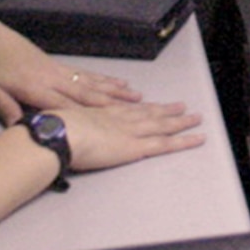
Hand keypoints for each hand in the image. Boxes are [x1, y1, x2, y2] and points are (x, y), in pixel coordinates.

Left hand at [0, 14, 143, 122]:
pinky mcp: (60, 65)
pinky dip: (104, 78)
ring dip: (115, 90)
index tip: (111, 125)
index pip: (65, 106)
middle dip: (113, 103)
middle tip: (137, 109)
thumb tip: (23, 132)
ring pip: (92, 82)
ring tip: (136, 95)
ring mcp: (59, 70)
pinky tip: (117, 81)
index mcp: (36, 88)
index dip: (87, 116)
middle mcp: (54, 78)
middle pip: (87, 94)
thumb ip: (9, 111)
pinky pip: (87, 73)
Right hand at [54, 98, 205, 172]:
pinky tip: (197, 138)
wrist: (59, 134)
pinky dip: (184, 141)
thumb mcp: (58, 122)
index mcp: (102, 113)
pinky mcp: (136, 147)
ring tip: (194, 117)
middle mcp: (121, 118)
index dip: (142, 106)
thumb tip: (55, 131)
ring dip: (180, 120)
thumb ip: (64, 128)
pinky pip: (166, 144)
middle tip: (182, 106)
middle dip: (166, 110)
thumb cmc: (52, 130)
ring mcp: (131, 131)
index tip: (151, 103)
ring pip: (162, 125)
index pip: (127, 110)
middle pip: (149, 113)